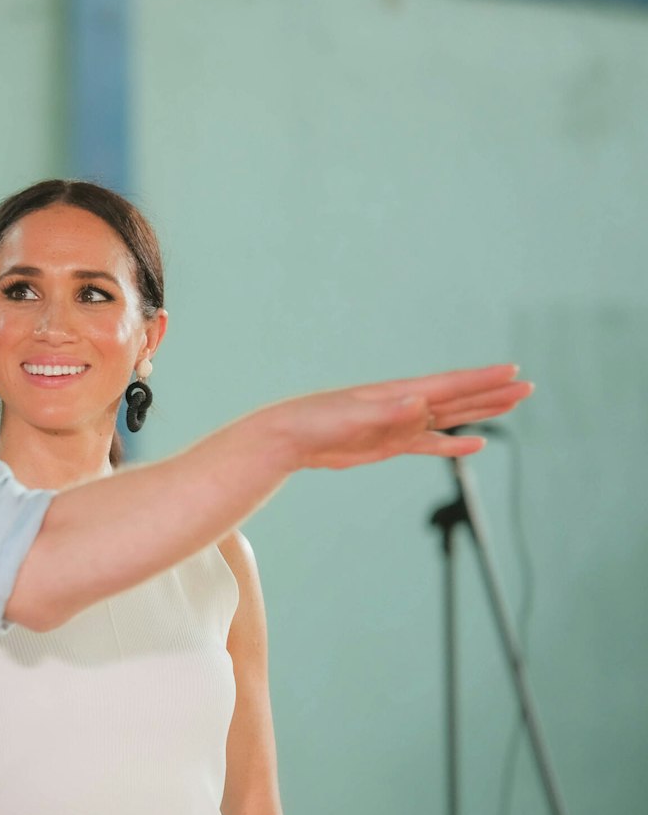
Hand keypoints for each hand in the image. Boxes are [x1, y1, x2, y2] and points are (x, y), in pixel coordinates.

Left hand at [260, 364, 532, 470]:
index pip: (449, 384)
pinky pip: (429, 443)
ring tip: (511, 404)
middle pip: (457, 398)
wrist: (287, 438)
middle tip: (527, 386)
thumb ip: (389, 413)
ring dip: (479, 411)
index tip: (513, 371)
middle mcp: (403, 405)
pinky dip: (452, 443)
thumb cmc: (314, 421)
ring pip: (448, 418)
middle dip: (491, 392)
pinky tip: (474, 442)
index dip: (481, 379)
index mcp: (397, 394)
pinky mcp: (388, 444)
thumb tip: (420, 403)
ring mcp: (398, 424)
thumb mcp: (352, 418)